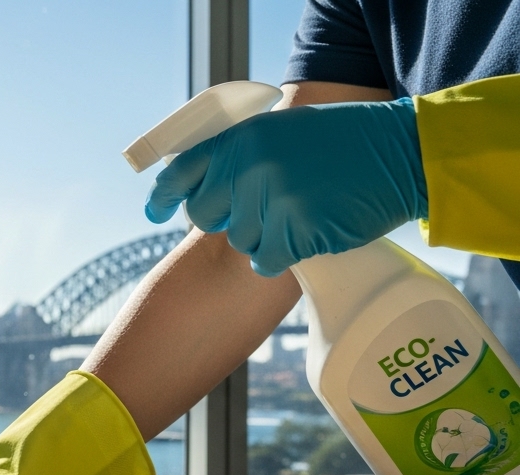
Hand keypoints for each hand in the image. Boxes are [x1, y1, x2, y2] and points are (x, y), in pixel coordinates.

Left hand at [144, 98, 427, 276]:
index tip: (155, 213)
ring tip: (295, 213)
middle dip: (225, 218)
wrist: (400, 153)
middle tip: (258, 210)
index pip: (181, 173)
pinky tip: (301, 237)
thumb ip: (240, 155)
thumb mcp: (282, 131)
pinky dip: (278, 256)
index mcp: (242, 139)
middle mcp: (250, 168)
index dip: (163, 197)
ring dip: (261, 236)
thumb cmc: (342, 142)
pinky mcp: (296, 232)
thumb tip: (199, 188)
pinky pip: (264, 260)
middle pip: (206, 216)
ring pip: (239, 240)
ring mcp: (273, 201)